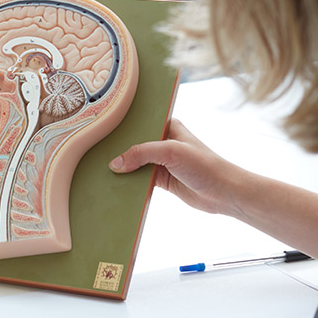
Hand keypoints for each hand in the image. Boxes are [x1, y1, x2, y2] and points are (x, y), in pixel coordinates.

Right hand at [109, 119, 247, 217]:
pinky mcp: (161, 179)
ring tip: (99, 170)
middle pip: (133, 145)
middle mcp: (163, 142)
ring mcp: (161, 162)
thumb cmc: (205, 165)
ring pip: (134, 163)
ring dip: (123, 169)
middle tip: (95, 152)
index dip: (122, 128)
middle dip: (118, 150)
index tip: (101, 131)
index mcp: (167, 126)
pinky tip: (114, 185)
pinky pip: (139, 180)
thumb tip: (115, 163)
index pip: (139, 124)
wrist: (223, 193)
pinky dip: (129, 183)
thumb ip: (142, 153)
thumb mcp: (171, 152)